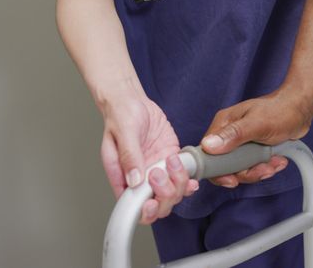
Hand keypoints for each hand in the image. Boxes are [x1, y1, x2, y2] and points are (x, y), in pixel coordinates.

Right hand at [98, 86, 198, 224]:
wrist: (134, 101)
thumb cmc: (121, 115)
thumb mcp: (122, 132)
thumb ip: (129, 156)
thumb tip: (134, 180)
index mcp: (122, 177)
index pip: (132, 207)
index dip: (144, 211)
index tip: (151, 201)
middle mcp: (141, 179)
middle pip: (157, 206)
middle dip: (164, 195)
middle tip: (160, 172)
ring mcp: (157, 171)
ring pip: (173, 194)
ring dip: (178, 184)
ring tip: (172, 161)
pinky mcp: (170, 161)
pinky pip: (182, 178)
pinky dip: (188, 181)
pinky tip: (191, 177)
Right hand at [200, 89, 312, 187]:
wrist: (300, 110)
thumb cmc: (280, 110)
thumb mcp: (257, 123)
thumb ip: (234, 135)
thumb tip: (209, 146)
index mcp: (224, 124)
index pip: (208, 154)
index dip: (218, 171)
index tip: (232, 180)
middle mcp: (229, 135)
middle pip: (226, 166)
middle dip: (246, 172)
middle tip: (262, 168)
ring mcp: (241, 143)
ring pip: (241, 169)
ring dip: (259, 170)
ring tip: (275, 161)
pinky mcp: (253, 150)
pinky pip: (253, 166)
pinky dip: (266, 167)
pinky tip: (278, 159)